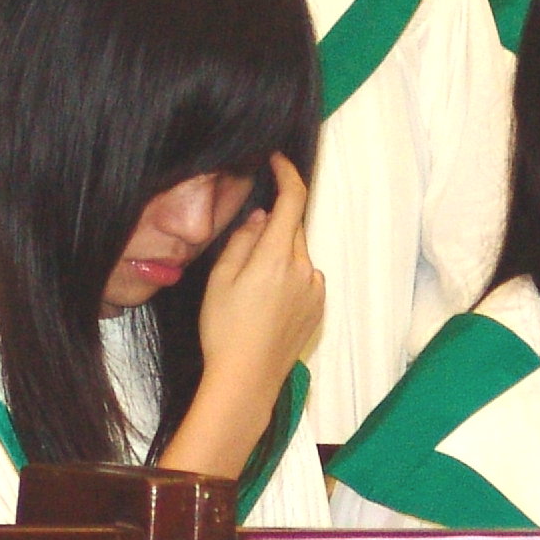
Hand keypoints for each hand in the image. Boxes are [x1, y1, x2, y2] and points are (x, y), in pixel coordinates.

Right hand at [197, 155, 325, 390]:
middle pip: (292, 229)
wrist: (246, 379)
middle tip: (241, 254)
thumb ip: (242, 240)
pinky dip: (290, 278)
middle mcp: (304, 269)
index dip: (287, 173)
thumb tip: (261, 218)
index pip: (293, 200)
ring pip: (298, 255)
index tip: (276, 161)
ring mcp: (315, 290)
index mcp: (278, 256)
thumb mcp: (220, 279)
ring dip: (280, 257)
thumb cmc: (224, 329)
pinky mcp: (318, 309)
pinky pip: (305, 278)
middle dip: (272, 228)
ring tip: (251, 290)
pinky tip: (266, 305)